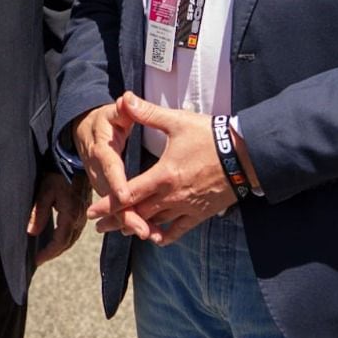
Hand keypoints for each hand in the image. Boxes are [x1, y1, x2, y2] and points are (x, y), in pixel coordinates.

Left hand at [27, 170, 90, 265]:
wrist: (74, 160)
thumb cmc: (58, 173)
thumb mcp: (45, 191)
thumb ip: (39, 213)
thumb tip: (32, 232)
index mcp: (70, 215)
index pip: (59, 242)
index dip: (48, 253)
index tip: (37, 260)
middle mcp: (80, 217)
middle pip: (68, 243)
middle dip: (54, 253)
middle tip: (40, 259)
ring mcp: (84, 213)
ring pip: (73, 237)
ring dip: (60, 246)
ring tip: (48, 251)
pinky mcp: (84, 208)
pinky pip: (76, 229)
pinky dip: (66, 238)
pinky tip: (59, 237)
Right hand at [72, 102, 143, 234]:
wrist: (85, 132)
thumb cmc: (105, 121)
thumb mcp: (113, 112)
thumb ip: (124, 109)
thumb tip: (126, 98)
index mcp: (101, 150)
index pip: (110, 168)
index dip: (117, 183)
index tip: (127, 196)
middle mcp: (98, 171)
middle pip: (111, 195)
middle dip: (126, 214)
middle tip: (143, 229)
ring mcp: (100, 183)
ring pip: (114, 206)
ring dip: (130, 221)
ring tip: (150, 235)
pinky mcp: (107, 191)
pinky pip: (118, 208)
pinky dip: (131, 220)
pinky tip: (149, 232)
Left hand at [87, 93, 234, 246]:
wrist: (245, 155)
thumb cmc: (210, 136)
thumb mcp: (177, 122)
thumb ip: (148, 113)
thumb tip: (125, 99)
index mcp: (163, 176)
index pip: (128, 195)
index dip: (108, 205)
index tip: (92, 213)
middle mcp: (172, 196)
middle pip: (137, 214)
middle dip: (116, 220)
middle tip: (99, 227)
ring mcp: (187, 207)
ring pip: (155, 224)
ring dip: (137, 228)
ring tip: (121, 231)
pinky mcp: (200, 213)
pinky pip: (179, 230)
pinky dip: (165, 236)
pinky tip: (155, 238)